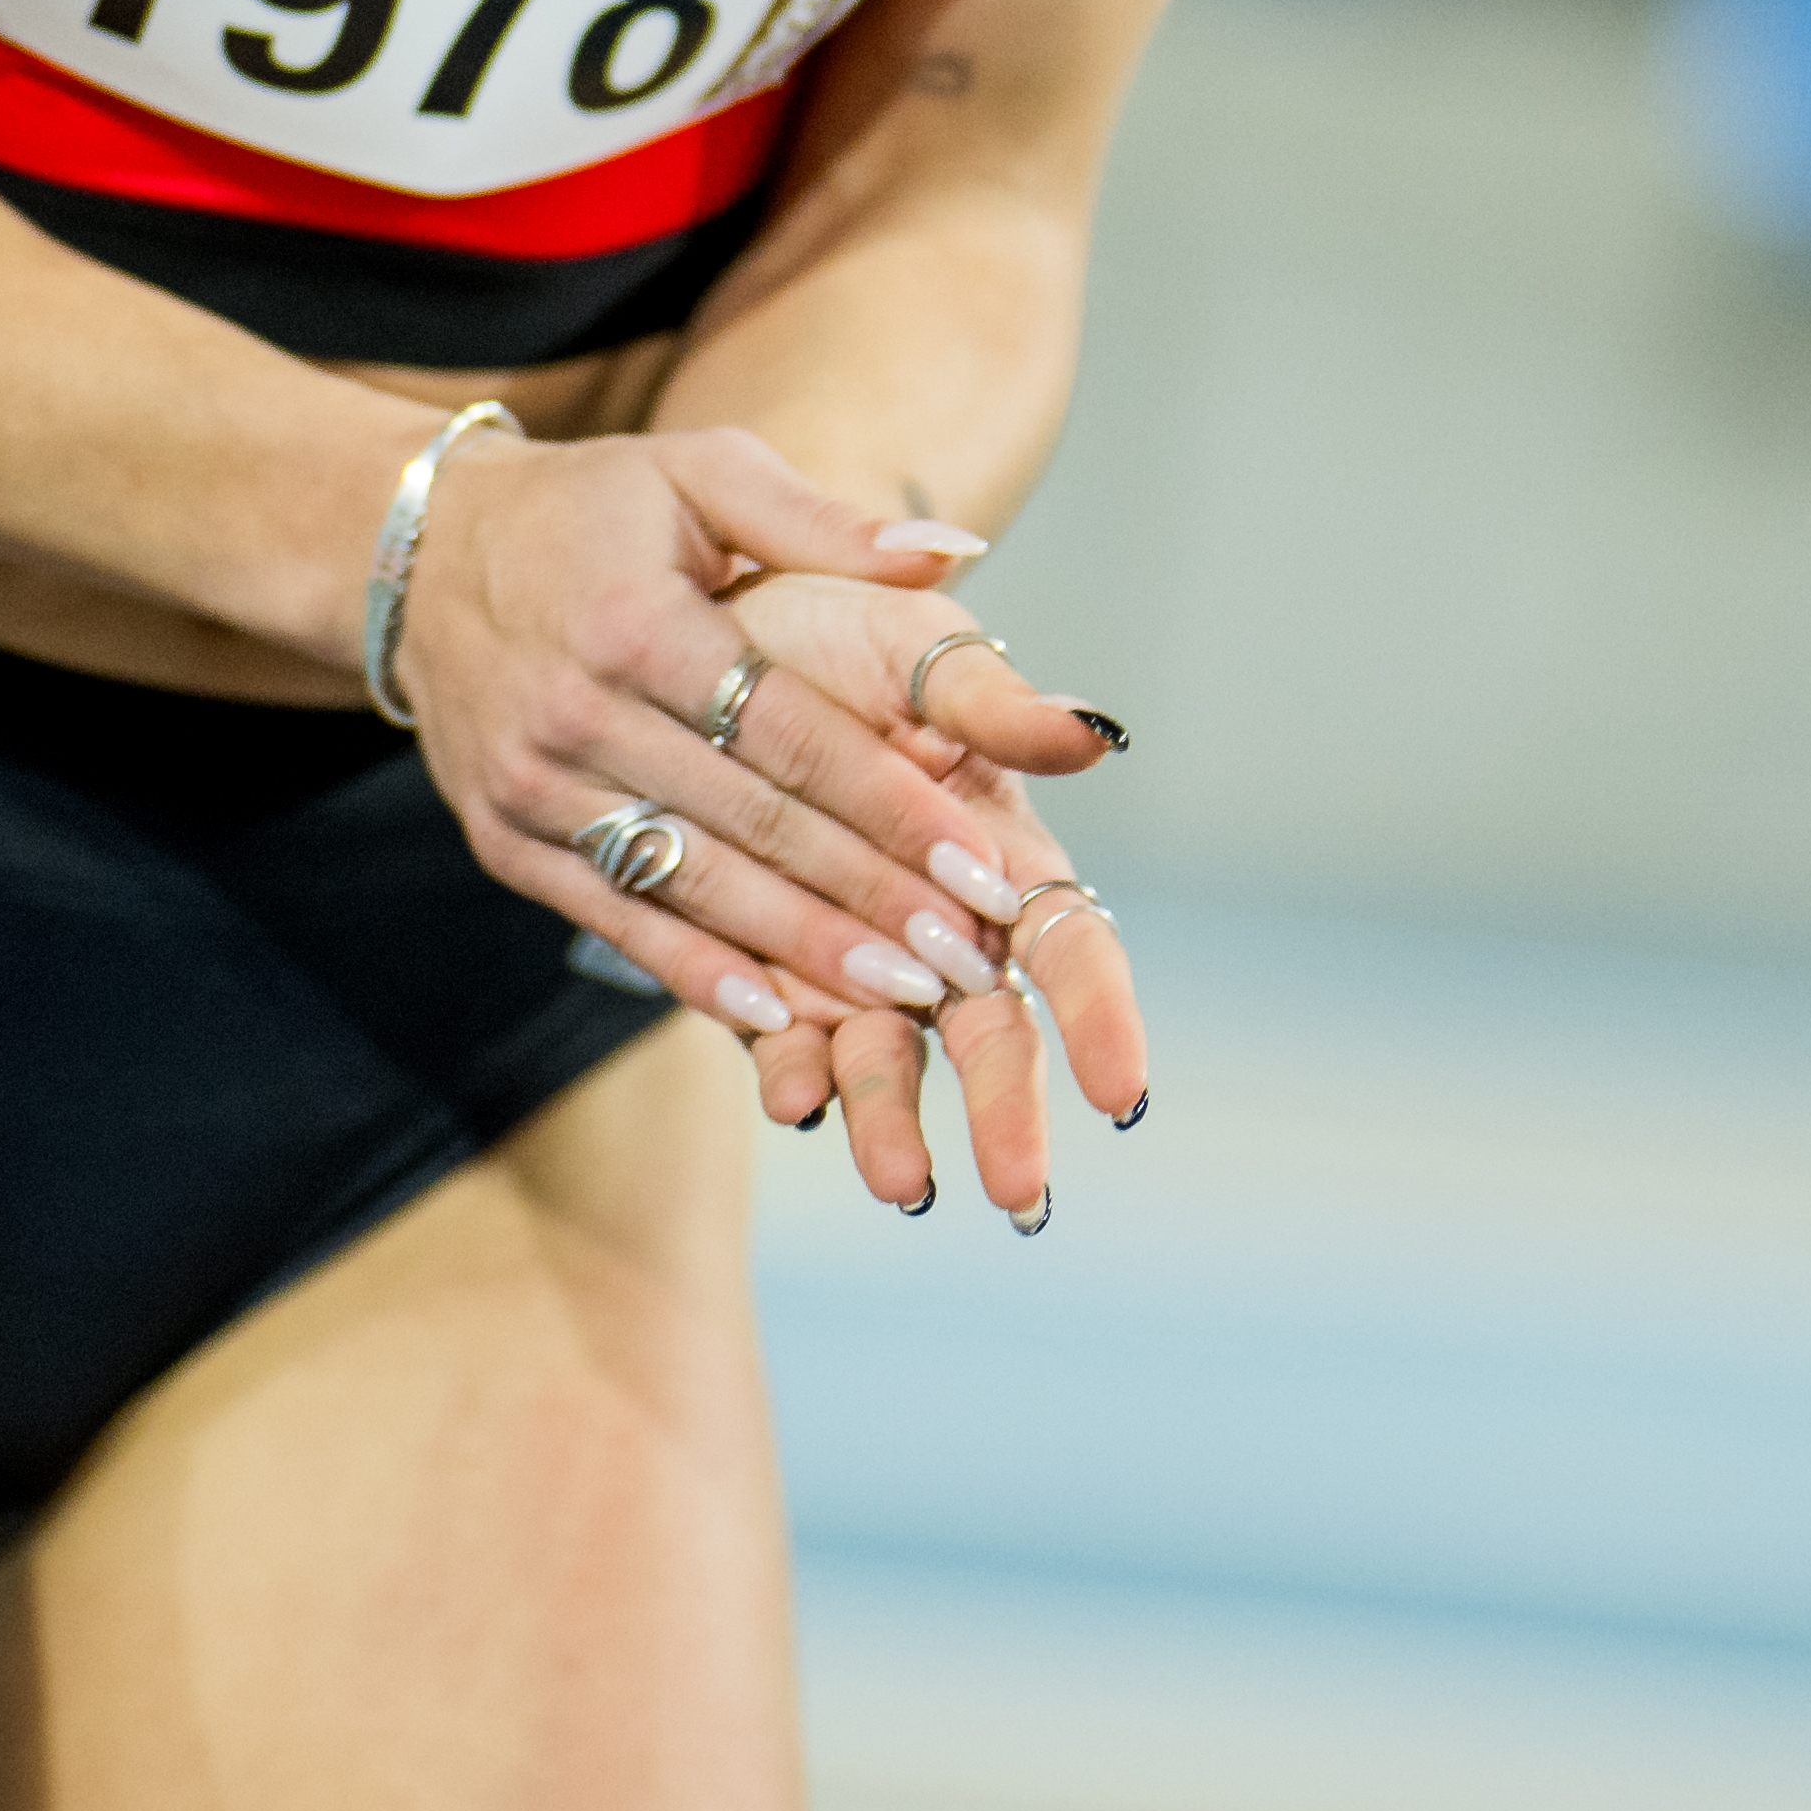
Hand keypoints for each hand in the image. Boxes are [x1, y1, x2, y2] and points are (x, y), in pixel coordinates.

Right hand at [392, 424, 1033, 1039]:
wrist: (424, 555)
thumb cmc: (591, 509)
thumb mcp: (700, 471)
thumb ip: (822, 522)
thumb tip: (955, 554)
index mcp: (636, 617)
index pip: (789, 732)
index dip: (890, 804)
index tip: (981, 864)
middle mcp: (577, 709)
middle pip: (752, 823)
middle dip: (870, 899)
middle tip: (968, 960)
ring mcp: (532, 785)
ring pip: (690, 884)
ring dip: (802, 953)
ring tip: (905, 998)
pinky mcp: (502, 840)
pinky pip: (613, 917)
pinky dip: (694, 971)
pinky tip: (774, 1016)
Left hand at [720, 575, 1147, 1218]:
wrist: (690, 621)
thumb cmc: (829, 624)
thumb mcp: (913, 643)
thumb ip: (994, 702)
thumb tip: (1096, 733)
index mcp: (996, 846)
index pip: (1069, 945)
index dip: (1099, 1015)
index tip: (1119, 1091)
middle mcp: (935, 920)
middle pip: (989, 1031)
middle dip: (1008, 1110)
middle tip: (1017, 1190)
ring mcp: (850, 953)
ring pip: (887, 1055)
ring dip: (895, 1118)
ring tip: (899, 1182)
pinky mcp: (760, 965)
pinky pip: (780, 1034)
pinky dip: (790, 1068)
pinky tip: (790, 1093)